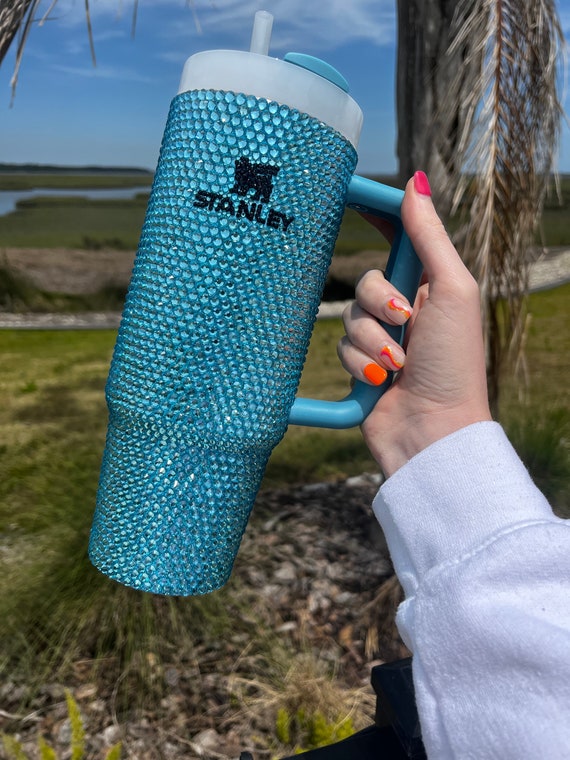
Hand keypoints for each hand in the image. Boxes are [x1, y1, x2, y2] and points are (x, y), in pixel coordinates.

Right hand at [337, 172, 491, 476]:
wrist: (433, 429)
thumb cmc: (455, 362)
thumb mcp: (452, 290)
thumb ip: (429, 238)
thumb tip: (415, 182)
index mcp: (430, 287)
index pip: (397, 240)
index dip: (375, 216)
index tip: (348, 195)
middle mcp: (404, 310)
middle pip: (366, 280)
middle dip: (380, 303)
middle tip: (405, 322)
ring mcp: (380, 339)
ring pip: (349, 316)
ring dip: (372, 341)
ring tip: (397, 365)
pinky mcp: (359, 365)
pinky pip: (340, 348)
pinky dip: (359, 363)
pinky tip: (380, 380)